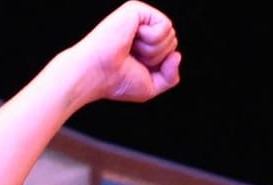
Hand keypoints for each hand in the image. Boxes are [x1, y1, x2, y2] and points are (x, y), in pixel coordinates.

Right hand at [64, 1, 181, 104]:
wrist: (95, 74)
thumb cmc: (115, 82)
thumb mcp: (151, 86)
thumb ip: (171, 76)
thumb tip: (177, 55)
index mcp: (142, 44)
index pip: (170, 52)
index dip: (159, 66)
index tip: (135, 68)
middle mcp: (140, 28)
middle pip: (173, 42)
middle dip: (157, 58)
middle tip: (132, 59)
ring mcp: (138, 17)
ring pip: (170, 35)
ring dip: (152, 51)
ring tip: (129, 50)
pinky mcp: (136, 9)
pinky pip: (164, 26)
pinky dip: (151, 40)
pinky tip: (131, 40)